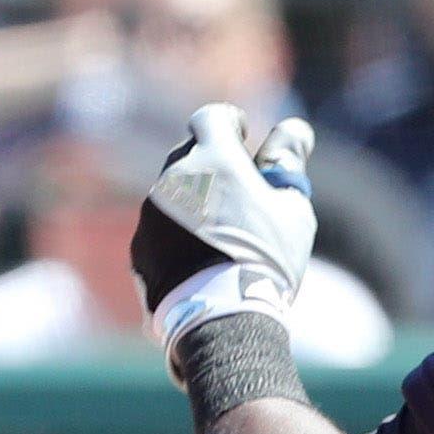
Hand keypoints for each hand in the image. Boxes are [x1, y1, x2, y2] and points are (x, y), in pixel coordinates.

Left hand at [130, 104, 315, 375]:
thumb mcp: (292, 210)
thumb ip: (288, 163)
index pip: (212, 118)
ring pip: (173, 193)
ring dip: (195, 203)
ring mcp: (151, 212)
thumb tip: (294, 128)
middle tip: (240, 194)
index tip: (243, 136)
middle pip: (190, 154)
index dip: (229, 124)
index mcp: (215, 159)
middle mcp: (175, 177)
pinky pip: (160, 228)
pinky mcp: (139, 245)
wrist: (221, 315)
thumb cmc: (266, 257)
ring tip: (223, 239)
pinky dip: (178, 236)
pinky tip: (202, 264)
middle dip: (212, 165)